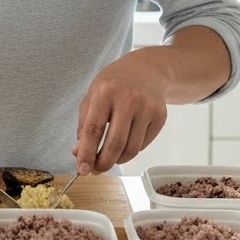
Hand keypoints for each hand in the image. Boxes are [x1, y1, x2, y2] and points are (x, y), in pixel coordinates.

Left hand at [71, 49, 168, 174]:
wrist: (146, 69)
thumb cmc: (114, 84)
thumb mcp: (92, 97)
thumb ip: (84, 125)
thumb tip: (78, 153)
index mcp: (105, 92)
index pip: (93, 130)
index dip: (87, 153)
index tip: (82, 169)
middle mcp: (128, 99)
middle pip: (115, 144)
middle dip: (103, 163)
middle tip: (96, 170)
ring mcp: (147, 107)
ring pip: (131, 149)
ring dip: (117, 160)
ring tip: (109, 158)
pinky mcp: (160, 116)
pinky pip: (143, 145)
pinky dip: (130, 151)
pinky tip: (124, 144)